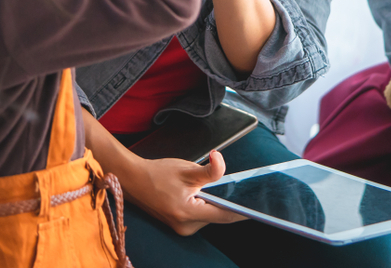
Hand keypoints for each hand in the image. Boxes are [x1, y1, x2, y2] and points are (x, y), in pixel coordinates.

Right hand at [121, 149, 246, 235]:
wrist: (134, 180)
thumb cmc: (157, 174)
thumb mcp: (186, 169)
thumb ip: (209, 170)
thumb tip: (221, 161)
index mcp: (187, 213)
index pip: (223, 215)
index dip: (242, 210)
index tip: (257, 206)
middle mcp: (186, 226)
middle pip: (217, 216)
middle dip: (225, 201)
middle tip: (234, 185)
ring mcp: (182, 228)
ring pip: (210, 216)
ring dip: (214, 202)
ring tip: (207, 186)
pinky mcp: (180, 225)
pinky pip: (200, 216)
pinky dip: (205, 205)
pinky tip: (201, 193)